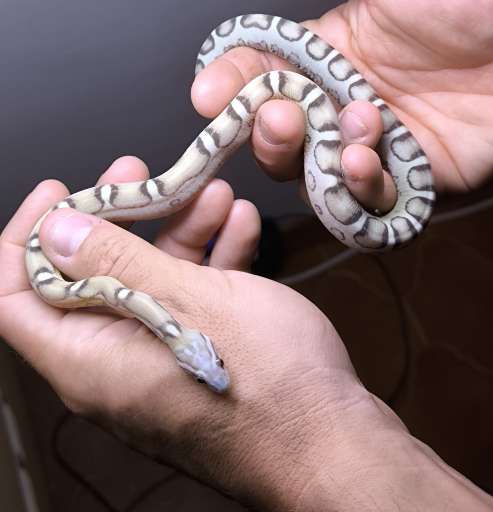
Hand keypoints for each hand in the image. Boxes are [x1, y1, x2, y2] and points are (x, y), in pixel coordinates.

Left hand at [0, 160, 492, 510]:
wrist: (336, 442)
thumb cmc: (268, 382)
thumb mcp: (188, 300)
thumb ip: (114, 261)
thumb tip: (53, 231)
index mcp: (89, 360)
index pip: (15, 297)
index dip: (25, 238)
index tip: (59, 190)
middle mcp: (113, 365)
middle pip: (87, 278)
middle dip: (118, 217)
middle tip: (143, 173)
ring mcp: (159, 360)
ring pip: (147, 282)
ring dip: (176, 231)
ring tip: (212, 192)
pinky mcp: (198, 357)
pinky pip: (186, 301)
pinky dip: (207, 260)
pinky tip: (239, 226)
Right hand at [192, 0, 492, 211]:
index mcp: (327, 48)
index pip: (256, 71)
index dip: (227, 84)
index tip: (208, 95)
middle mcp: (341, 98)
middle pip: (274, 131)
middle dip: (268, 129)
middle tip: (283, 114)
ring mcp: (372, 141)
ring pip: (310, 172)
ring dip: (316, 159)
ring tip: (357, 128)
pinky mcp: (408, 175)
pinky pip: (362, 200)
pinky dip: (355, 190)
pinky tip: (370, 162)